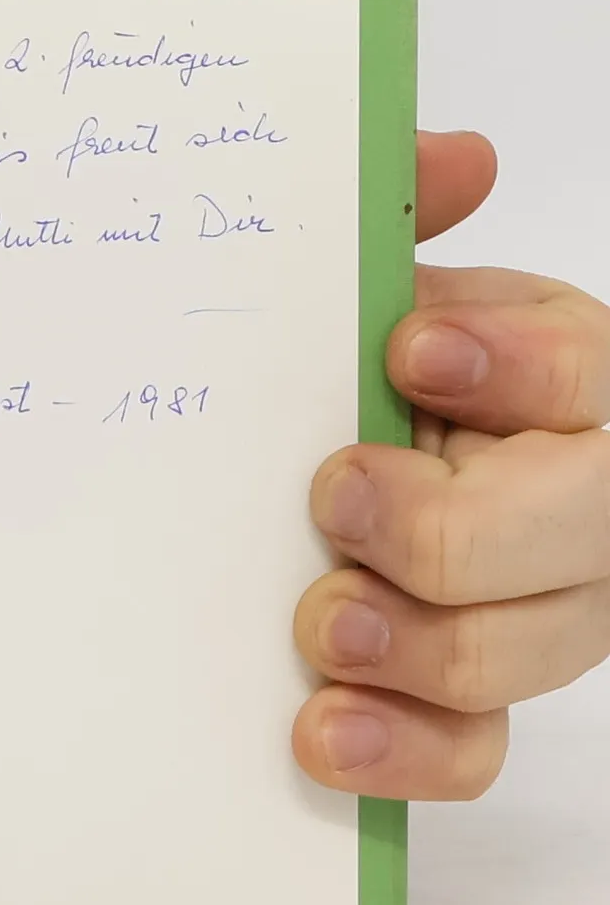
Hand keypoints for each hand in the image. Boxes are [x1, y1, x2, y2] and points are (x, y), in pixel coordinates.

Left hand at [292, 130, 609, 798]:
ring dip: (422, 646)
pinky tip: (322, 735)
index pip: (585, 371)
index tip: (412, 347)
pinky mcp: (481, 696)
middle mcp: (586, 504)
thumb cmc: (399, 374)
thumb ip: (412, 217)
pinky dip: (405, 752)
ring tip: (322, 628)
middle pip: (575, 531)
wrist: (372, 466)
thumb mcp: (406, 289)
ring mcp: (549, 611)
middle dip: (450, 524)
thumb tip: (451, 153)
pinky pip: (475, 747)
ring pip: (528, 651)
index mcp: (577, 382)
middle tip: (336, 496)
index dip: (516, 363)